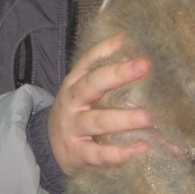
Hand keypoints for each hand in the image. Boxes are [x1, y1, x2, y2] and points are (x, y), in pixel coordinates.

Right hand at [47, 32, 151, 174]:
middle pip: (92, 85)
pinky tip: (141, 147)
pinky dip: (120, 153)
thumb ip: (104, 72)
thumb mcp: (82, 90)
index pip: (88, 60)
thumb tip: (128, 41)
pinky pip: (99, 154)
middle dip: (118, 75)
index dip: (106, 48)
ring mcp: (74, 128)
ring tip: (148, 116)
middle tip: (144, 65)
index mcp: (75, 83)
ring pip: (99, 121)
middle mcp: (72, 102)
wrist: (46, 147)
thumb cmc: (76, 113)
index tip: (127, 38)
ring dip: (125, 119)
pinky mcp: (78, 154)